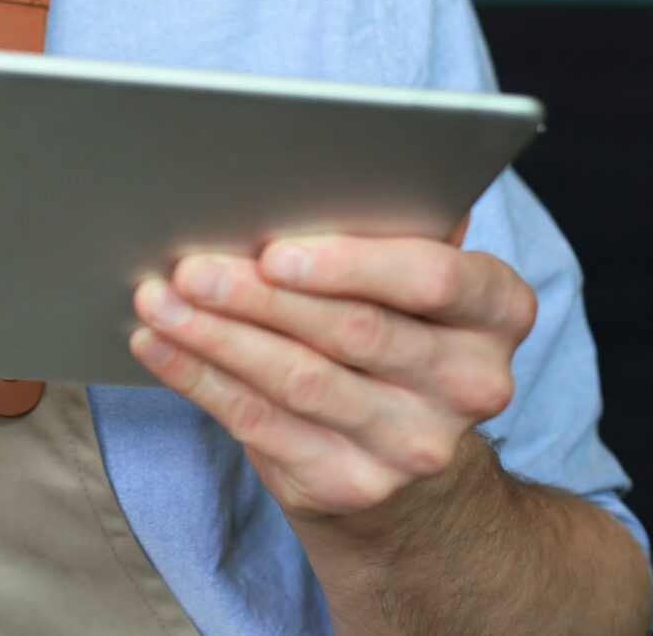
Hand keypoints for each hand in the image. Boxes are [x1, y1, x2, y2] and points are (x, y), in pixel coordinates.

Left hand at [129, 233, 535, 519]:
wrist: (411, 469)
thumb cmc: (394, 333)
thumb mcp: (411, 282)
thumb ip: (385, 229)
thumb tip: (309, 169)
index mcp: (495, 310)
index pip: (433, 278)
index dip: (351, 264)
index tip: (276, 251)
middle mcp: (470, 382)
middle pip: (353, 330)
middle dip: (259, 295)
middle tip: (189, 267)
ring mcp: (416, 443)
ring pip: (299, 380)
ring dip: (216, 336)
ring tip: (158, 300)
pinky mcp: (355, 483)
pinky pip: (262, 423)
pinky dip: (200, 379)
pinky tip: (159, 346)